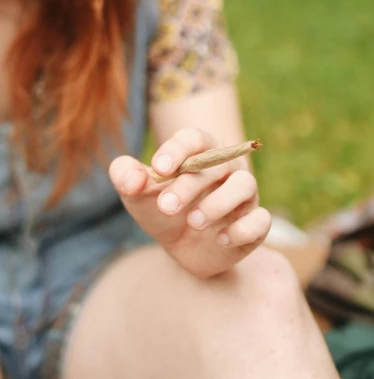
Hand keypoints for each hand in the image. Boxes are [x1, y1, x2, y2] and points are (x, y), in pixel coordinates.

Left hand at [109, 128, 271, 278]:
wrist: (180, 247)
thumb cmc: (159, 208)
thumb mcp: (136, 194)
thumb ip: (126, 177)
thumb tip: (134, 178)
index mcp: (199, 152)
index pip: (194, 138)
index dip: (177, 149)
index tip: (158, 169)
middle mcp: (226, 168)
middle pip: (216, 163)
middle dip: (189, 184)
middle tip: (166, 206)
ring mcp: (243, 196)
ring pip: (246, 185)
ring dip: (219, 203)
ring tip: (193, 222)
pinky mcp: (254, 224)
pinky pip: (261, 220)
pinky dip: (242, 229)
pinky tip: (220, 239)